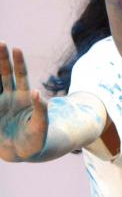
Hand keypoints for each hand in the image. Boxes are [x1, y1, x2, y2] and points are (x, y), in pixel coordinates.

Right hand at [0, 43, 47, 161]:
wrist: (22, 153)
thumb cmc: (36, 140)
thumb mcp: (41, 125)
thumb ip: (40, 110)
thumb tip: (36, 92)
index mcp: (24, 97)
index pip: (20, 75)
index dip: (18, 62)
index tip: (16, 48)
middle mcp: (10, 97)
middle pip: (4, 74)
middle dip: (2, 58)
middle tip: (1, 43)